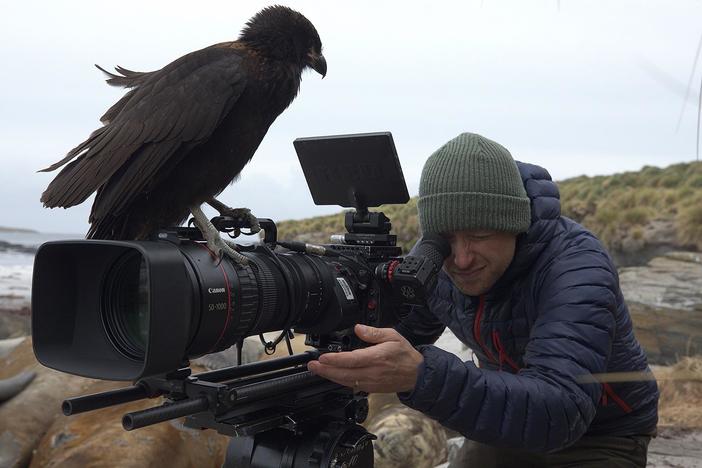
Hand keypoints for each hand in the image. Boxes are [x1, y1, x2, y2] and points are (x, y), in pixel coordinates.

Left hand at [307, 324, 423, 392]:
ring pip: (346, 382)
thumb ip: (374, 332)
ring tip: (317, 371)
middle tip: (312, 366)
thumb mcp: (393, 336)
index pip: (351, 360)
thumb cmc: (405, 355)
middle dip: (326, 370)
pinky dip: (340, 382)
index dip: (335, 360)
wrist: (416, 375)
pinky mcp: (371, 388)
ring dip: (330, 377)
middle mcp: (372, 372)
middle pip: (344, 373)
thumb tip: (359, 328)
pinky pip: (352, 386)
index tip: (322, 357)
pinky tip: (332, 377)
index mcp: (377, 358)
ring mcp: (371, 382)